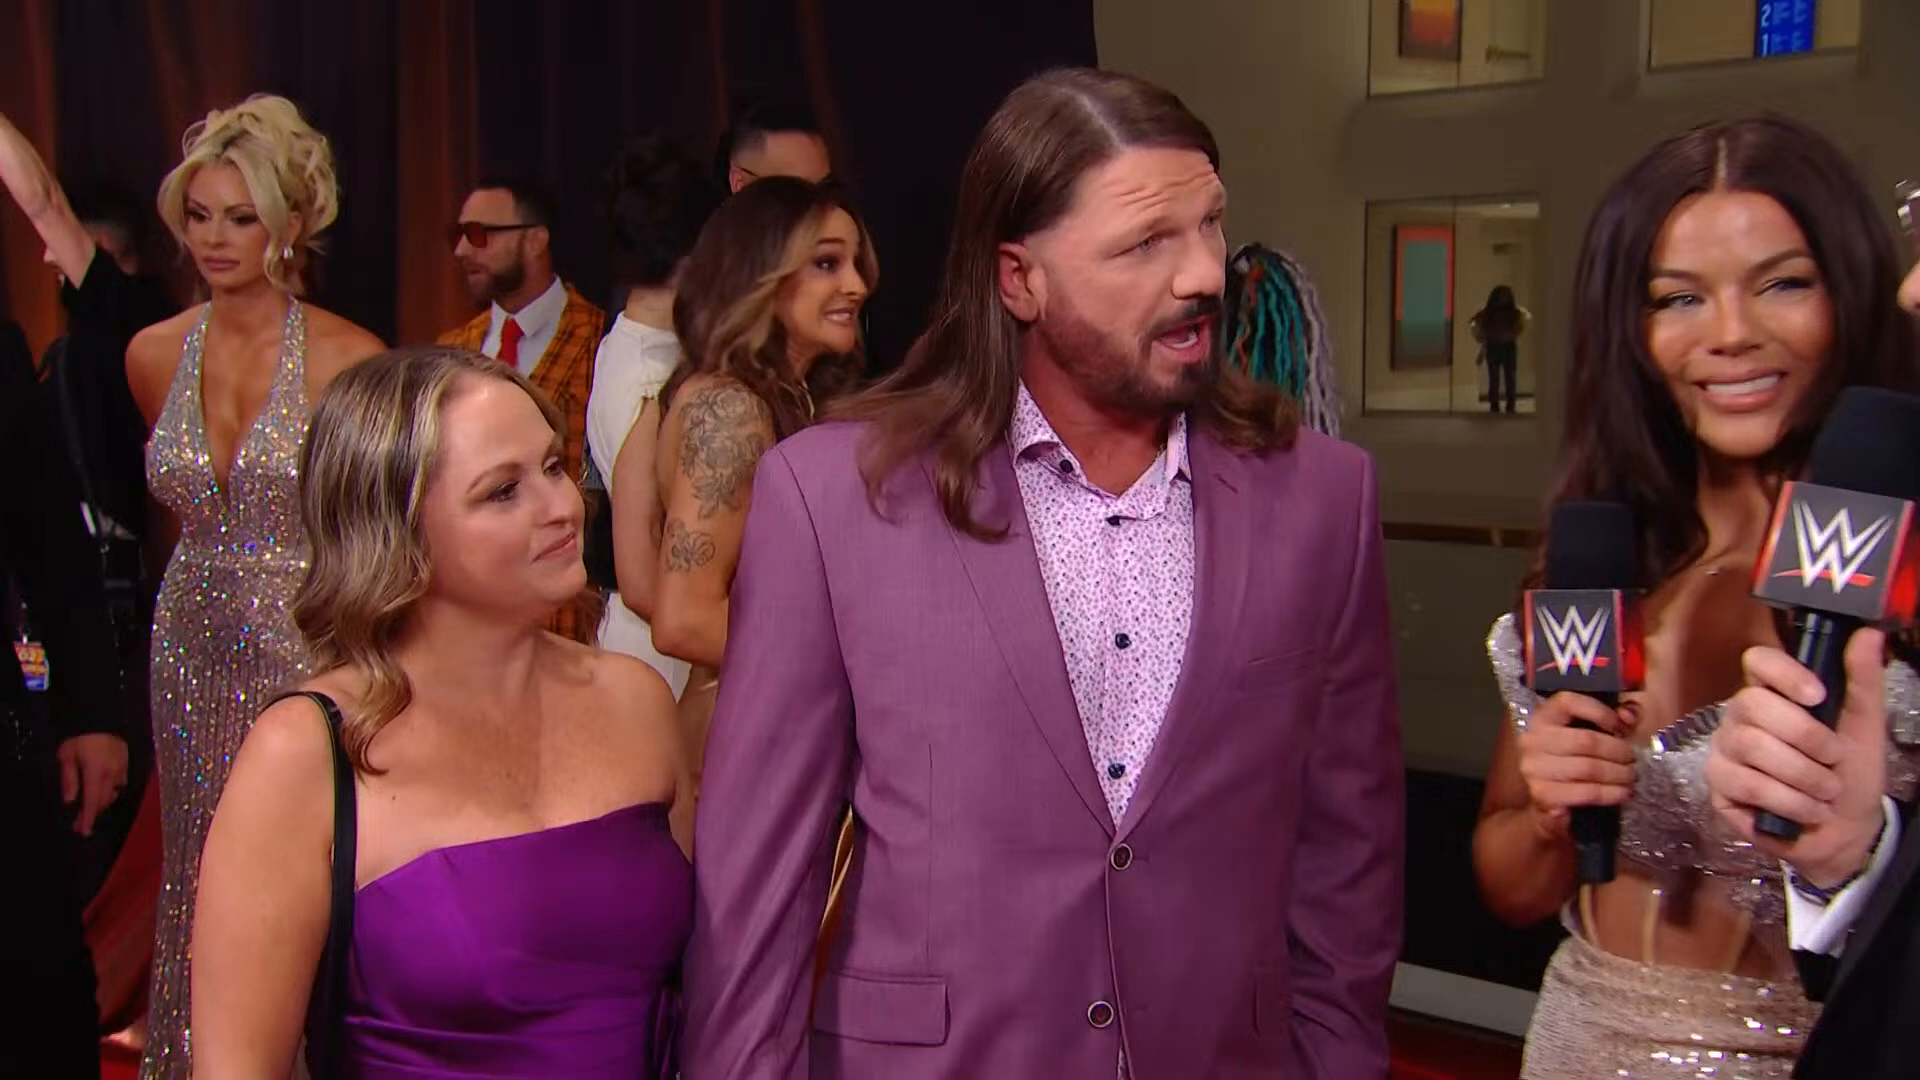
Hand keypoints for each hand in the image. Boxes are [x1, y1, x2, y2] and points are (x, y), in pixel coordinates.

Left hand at [57, 732, 128, 836]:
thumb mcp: (67, 756)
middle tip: (80, 822)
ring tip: (89, 807)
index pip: (92, 802)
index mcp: (96, 773)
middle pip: (104, 801)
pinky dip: (109, 790)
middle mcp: (112, 774)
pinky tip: (101, 789)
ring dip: (101, 803)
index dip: (88, 819)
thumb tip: (70, 801)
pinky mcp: (127, 763)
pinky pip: (119, 783)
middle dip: (92, 813)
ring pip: (112, 793)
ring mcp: (122, 769)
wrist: (102, 715)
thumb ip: (69, 779)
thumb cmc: (80, 736)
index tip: (83, 832)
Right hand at [1515, 691, 1635, 840]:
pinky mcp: (1543, 795)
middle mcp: (1533, 740)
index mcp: (1543, 718)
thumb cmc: (1570, 761)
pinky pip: (1586, 793)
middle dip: (1618, 751)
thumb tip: (1629, 715)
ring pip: (1589, 769)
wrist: (1545, 798)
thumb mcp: (1588, 733)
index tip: (1621, 726)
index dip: (1599, 711)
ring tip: (1631, 777)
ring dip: (1618, 774)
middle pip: (1586, 740)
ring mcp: (1535, 769)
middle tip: (1632, 758)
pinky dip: (1611, 794)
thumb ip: (1612, 718)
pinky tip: (1623, 793)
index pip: (1568, 703)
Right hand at [1707, 630, 1887, 887]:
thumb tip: (1868, 633)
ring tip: (1826, 791)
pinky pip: (1746, 784)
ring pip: (1751, 746)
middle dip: (1806, 737)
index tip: (1817, 696)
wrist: (1844, 829)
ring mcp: (1725, 750)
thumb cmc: (1851, 772)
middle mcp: (1741, 716)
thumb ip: (1863, 679)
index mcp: (1774, 693)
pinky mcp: (1718, 786)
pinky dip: (1788, 801)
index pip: (1758, 661)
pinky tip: (1807, 810)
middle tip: (1834, 760)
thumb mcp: (1866, 724)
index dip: (1783, 673)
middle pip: (1753, 704)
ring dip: (1803, 775)